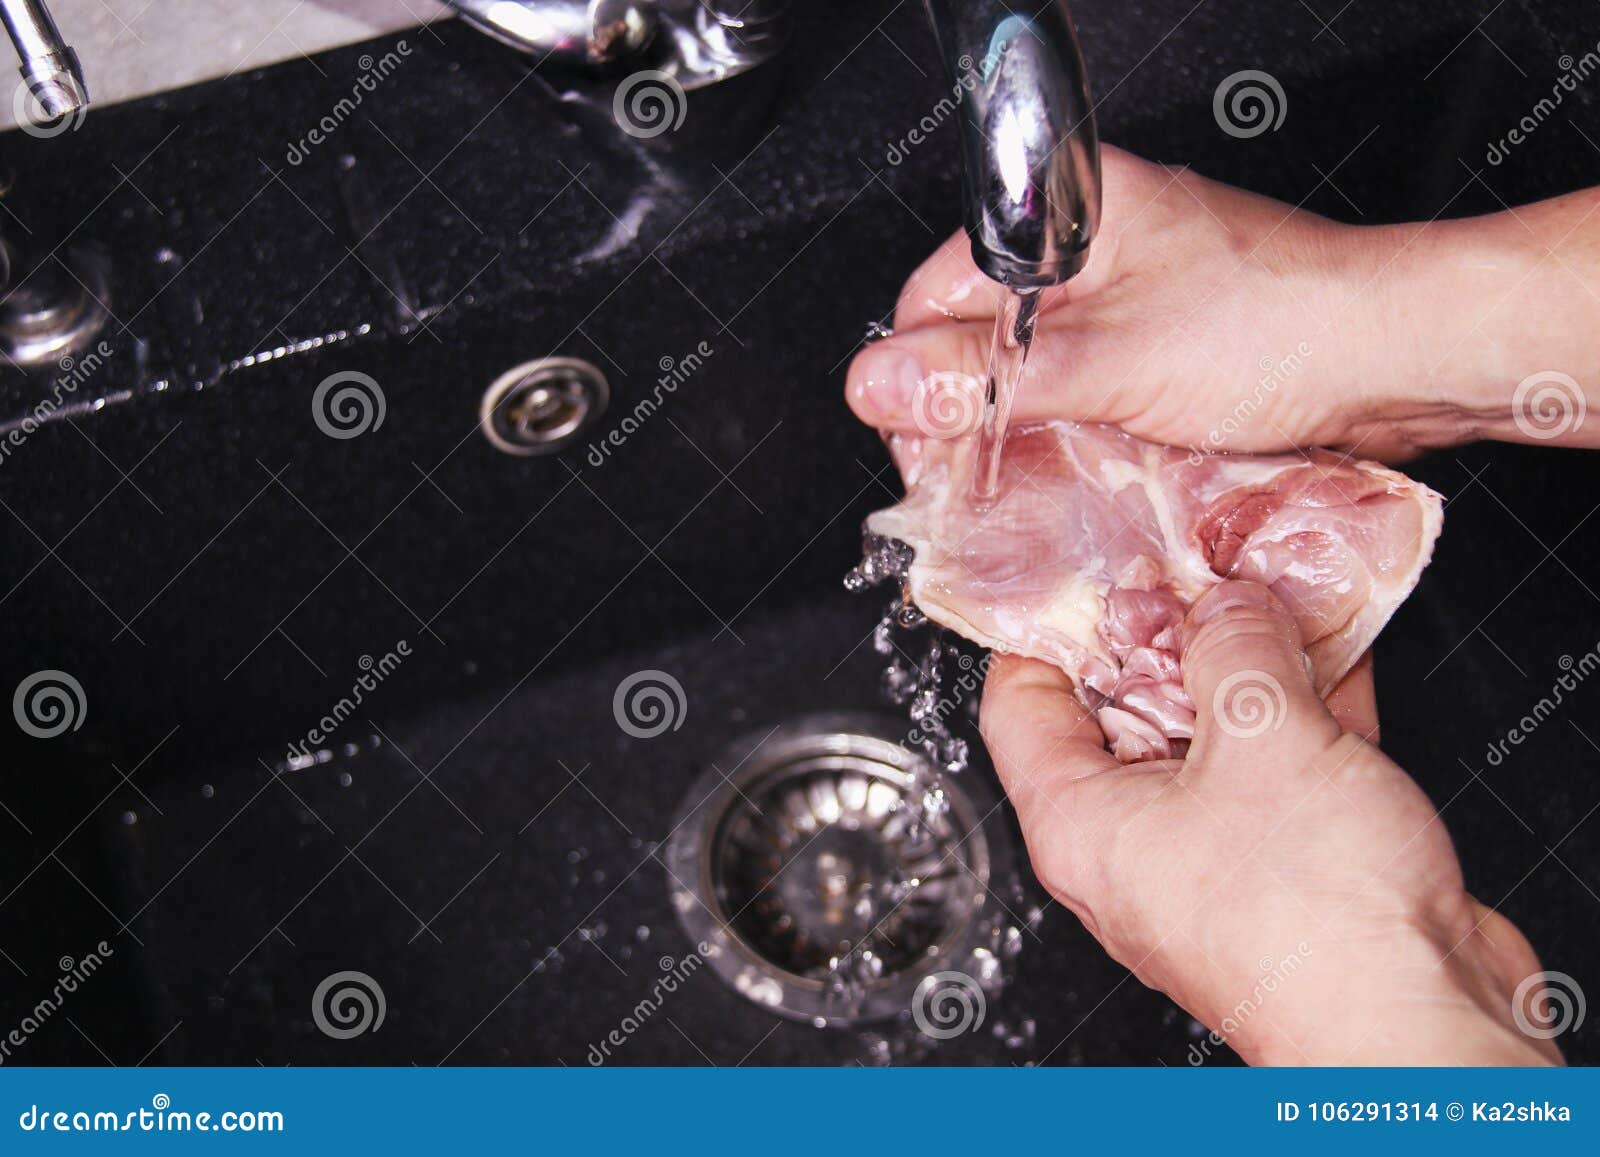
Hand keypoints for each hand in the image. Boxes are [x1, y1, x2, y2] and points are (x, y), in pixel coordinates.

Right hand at [847, 146, 1599, 458]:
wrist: (1397, 363)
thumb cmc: (1280, 328)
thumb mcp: (1109, 359)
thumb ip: (986, 377)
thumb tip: (878, 384)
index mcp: (1072, 213)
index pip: (943, 289)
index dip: (919, 373)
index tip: (922, 450)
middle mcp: (1096, 253)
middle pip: (985, 339)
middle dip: (972, 416)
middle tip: (971, 485)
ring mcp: (1131, 306)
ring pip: (1036, 378)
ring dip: (1025, 439)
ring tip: (1024, 493)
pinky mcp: (1162, 357)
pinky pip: (1087, 401)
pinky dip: (1074, 445)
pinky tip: (1076, 485)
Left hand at [980, 580, 1559, 1064]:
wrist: (1418, 1033)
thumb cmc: (1314, 926)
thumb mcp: (1261, 738)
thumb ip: (1234, 647)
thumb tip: (1224, 601)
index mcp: (1079, 820)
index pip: (1018, 703)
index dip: (1045, 626)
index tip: (1080, 569)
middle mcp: (1130, 843)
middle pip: (1122, 709)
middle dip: (1165, 631)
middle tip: (1193, 561)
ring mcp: (1209, 855)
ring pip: (1210, 732)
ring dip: (1245, 661)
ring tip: (1268, 585)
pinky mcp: (1283, 865)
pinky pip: (1276, 763)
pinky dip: (1300, 705)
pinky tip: (1334, 647)